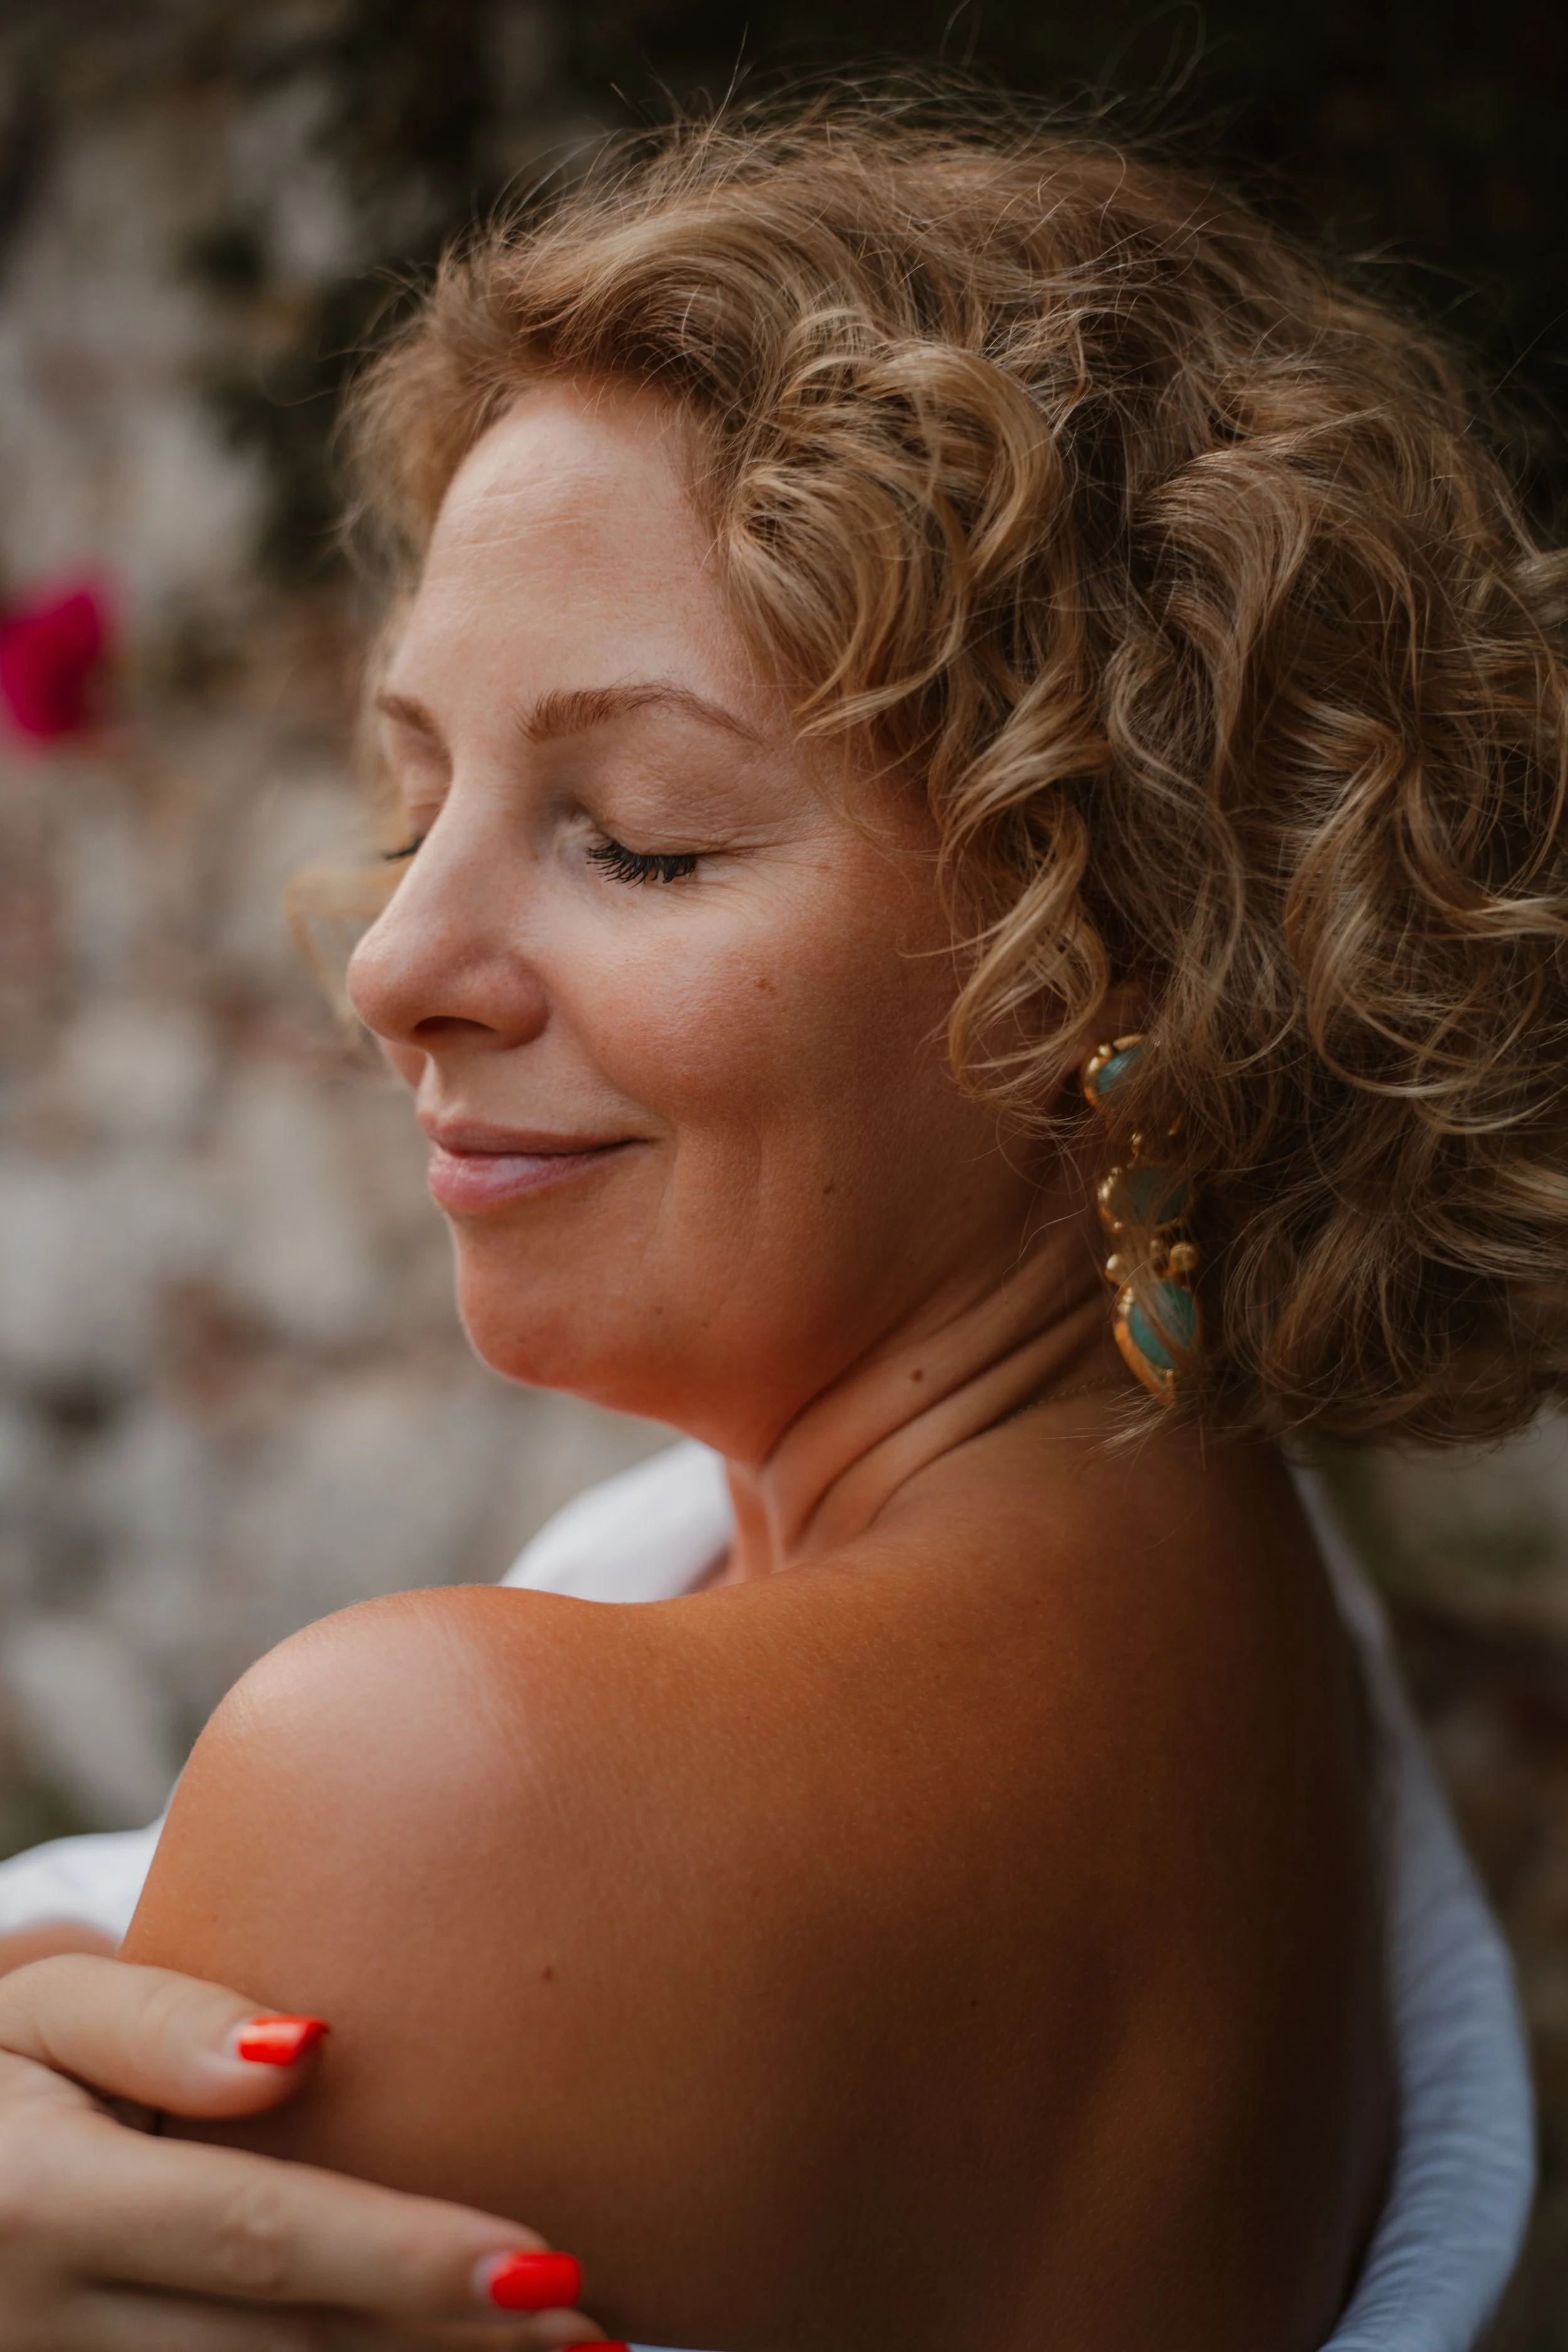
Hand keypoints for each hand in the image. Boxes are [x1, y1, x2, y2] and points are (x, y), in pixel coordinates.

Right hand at [0, 1955, 618, 2349]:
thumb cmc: (1, 2076)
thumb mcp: (44, 2014)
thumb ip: (164, 2021)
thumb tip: (306, 2050)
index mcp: (48, 2204)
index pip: (257, 2236)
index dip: (403, 2258)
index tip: (540, 2262)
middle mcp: (50, 2327)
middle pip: (287, 2351)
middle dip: (449, 2347)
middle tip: (597, 2334)